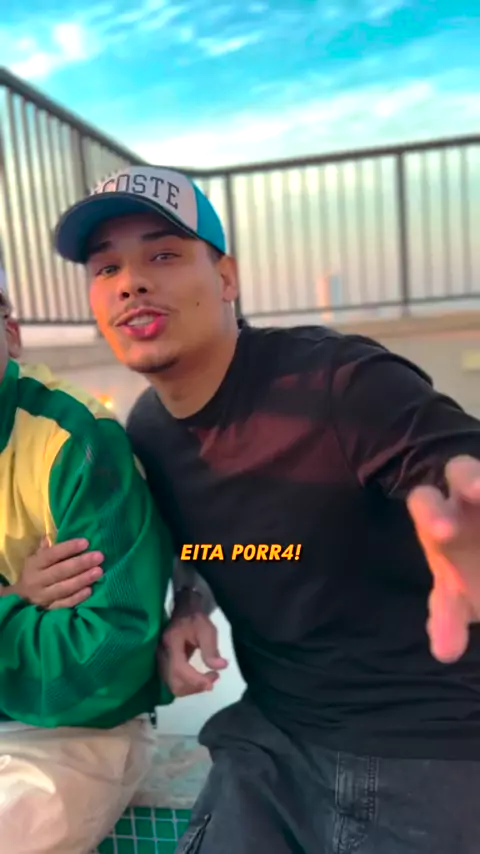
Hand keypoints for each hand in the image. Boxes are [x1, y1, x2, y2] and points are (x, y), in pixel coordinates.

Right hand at [12, 537, 103, 608]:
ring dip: (83, 579)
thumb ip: (44, 549)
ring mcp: (43, 596)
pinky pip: (65, 603)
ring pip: (64, 588)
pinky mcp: (50, 609)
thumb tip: (49, 535)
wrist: (21, 598)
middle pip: (60, 571)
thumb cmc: (33, 573)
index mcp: (34, 565)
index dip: (68, 548)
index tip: (86, 542)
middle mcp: (37, 581)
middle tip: (99, 556)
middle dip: (81, 563)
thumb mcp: (34, 559)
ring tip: (99, 571)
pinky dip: (78, 597)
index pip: (51, 555)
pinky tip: (90, 590)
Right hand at [159, 609, 227, 695]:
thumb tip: (221, 667)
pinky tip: (200, 679)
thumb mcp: (207, 629)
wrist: (182, 613)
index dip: (196, 680)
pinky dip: (189, 686)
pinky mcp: (164, 667)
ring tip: (209, 678)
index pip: (179, 669)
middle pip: (175, 683)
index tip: (214, 679)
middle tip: (214, 677)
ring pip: (174, 686)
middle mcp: (162, 655)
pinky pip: (174, 683)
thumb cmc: (195, 619)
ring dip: (193, 688)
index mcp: (171, 642)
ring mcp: (160, 662)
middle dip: (196, 686)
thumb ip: (211, 649)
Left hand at [407, 455, 479, 662]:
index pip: (426, 502)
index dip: (432, 512)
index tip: (444, 532)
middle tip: (478, 493)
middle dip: (469, 480)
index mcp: (441, 518)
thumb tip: (443, 650)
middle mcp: (468, 496)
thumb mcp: (459, 597)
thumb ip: (448, 618)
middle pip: (461, 471)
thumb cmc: (470, 575)